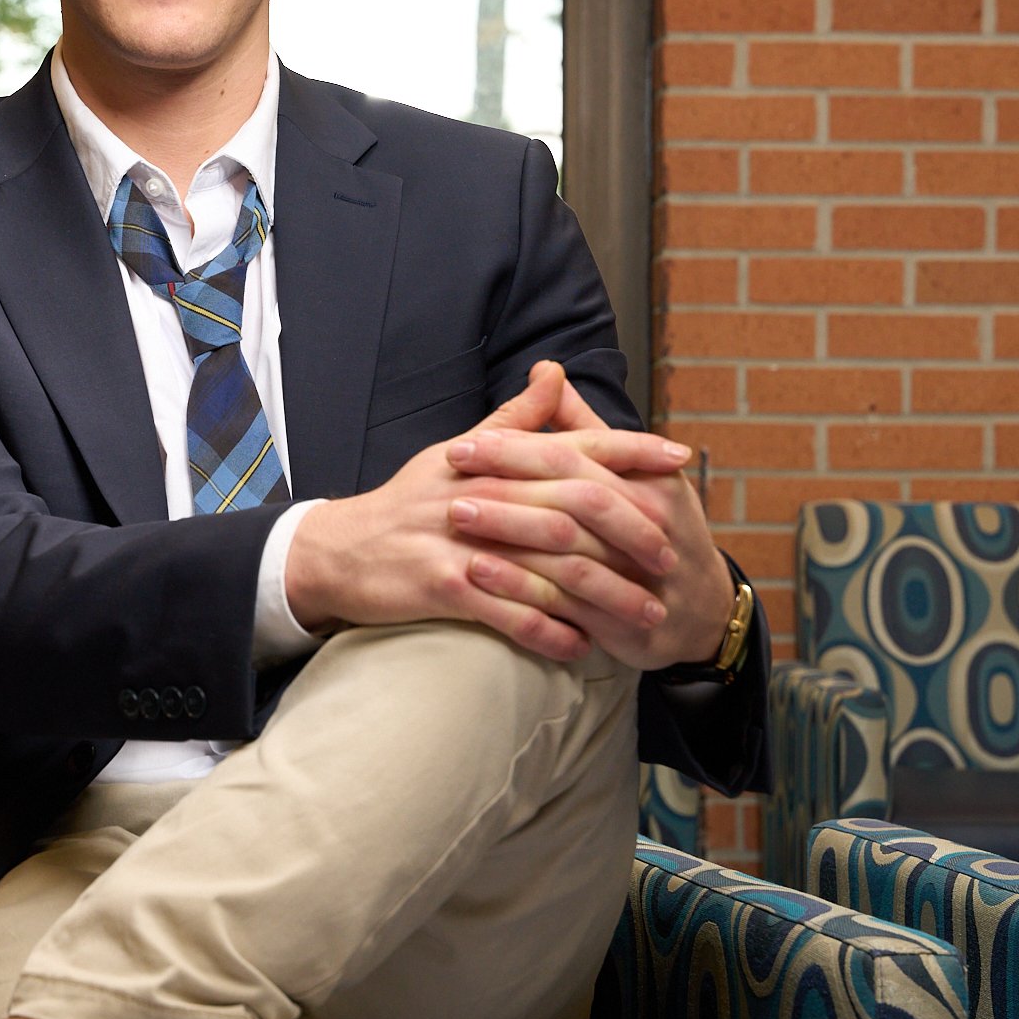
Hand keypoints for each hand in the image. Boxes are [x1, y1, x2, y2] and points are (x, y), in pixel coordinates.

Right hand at [283, 369, 693, 664]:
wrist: (338, 550)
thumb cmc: (407, 502)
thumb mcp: (458, 451)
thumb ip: (515, 419)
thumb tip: (555, 371)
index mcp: (493, 460)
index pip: (573, 446)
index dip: (629, 450)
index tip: (680, 458)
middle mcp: (483, 494)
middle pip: (574, 508)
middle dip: (630, 532)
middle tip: (674, 559)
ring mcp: (463, 542)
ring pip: (550, 567)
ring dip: (603, 595)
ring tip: (645, 617)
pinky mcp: (442, 585)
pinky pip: (508, 613)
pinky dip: (548, 631)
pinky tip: (580, 648)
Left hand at [443, 362, 735, 670]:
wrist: (701, 616)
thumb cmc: (658, 533)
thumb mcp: (633, 475)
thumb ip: (584, 429)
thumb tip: (546, 371)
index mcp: (648, 483)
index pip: (576, 455)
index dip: (519, 447)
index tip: (466, 442)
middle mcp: (647, 524)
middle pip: (571, 494)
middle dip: (508, 477)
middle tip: (452, 465)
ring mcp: (635, 573)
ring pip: (564, 546)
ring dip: (507, 527)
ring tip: (455, 513)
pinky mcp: (616, 620)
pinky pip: (561, 600)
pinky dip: (517, 585)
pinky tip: (477, 572)